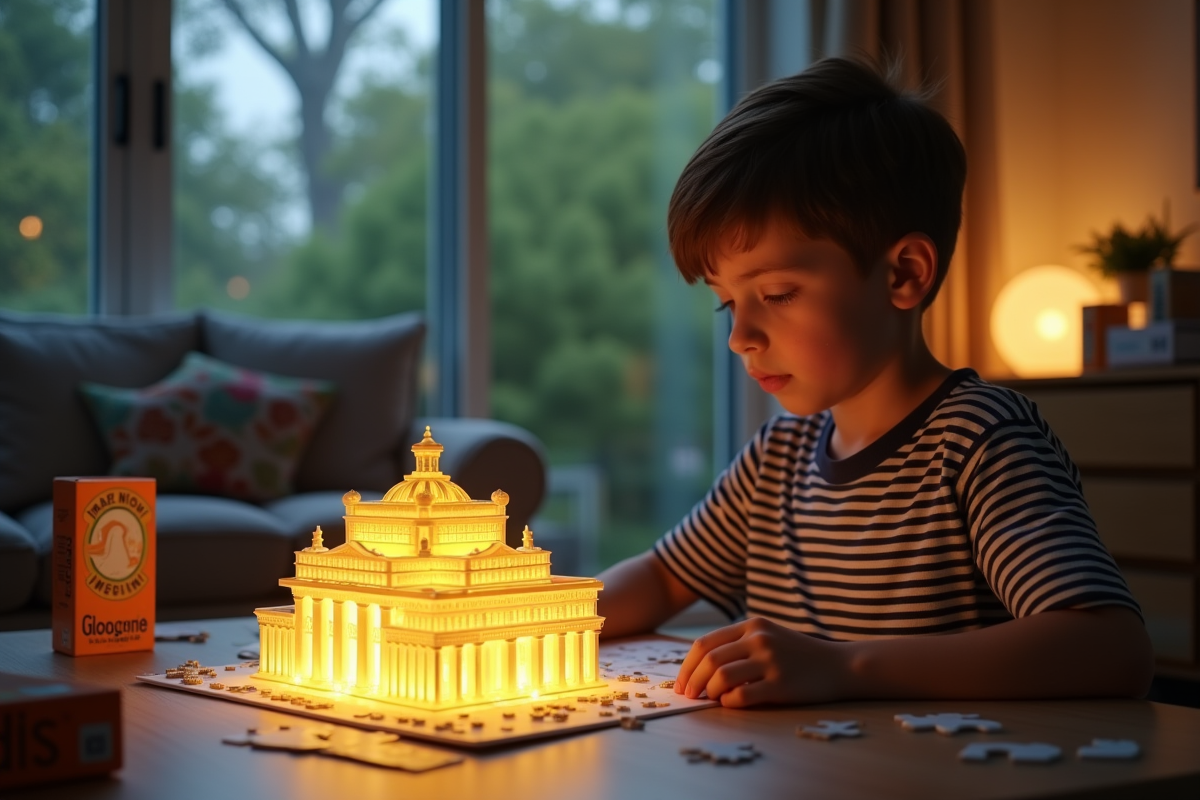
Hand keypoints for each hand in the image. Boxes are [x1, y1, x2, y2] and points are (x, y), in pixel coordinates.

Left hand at [674, 617, 848, 707]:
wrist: (840, 665)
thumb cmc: (798, 655)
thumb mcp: (768, 637)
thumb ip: (738, 645)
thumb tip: (699, 670)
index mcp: (752, 625)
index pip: (705, 643)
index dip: (687, 666)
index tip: (681, 683)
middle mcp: (759, 639)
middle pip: (710, 660)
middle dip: (692, 681)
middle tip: (688, 696)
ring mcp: (771, 661)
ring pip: (722, 677)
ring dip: (709, 692)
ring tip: (710, 699)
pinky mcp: (781, 684)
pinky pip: (743, 696)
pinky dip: (730, 702)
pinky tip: (731, 703)